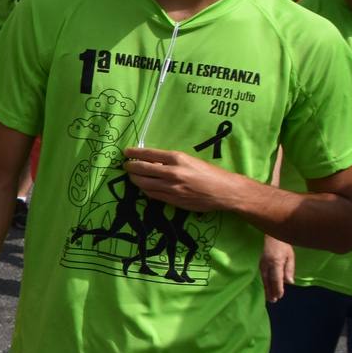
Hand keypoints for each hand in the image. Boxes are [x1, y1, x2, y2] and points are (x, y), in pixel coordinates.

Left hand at [122, 147, 252, 213]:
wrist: (225, 192)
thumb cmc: (210, 173)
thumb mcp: (190, 161)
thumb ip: (171, 161)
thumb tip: (152, 161)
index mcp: (177, 159)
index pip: (148, 154)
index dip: (134, 153)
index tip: (126, 152)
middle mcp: (172, 172)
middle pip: (142, 169)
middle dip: (130, 167)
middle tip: (126, 165)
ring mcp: (171, 188)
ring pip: (143, 183)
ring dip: (135, 179)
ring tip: (133, 176)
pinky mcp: (172, 200)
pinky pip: (151, 194)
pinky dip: (144, 189)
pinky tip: (143, 186)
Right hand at [261, 237, 296, 304]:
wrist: (271, 237)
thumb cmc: (284, 246)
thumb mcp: (290, 256)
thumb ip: (289, 269)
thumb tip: (289, 282)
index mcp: (275, 262)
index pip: (276, 278)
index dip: (278, 288)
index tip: (280, 296)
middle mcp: (266, 265)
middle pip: (268, 281)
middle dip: (271, 291)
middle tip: (273, 301)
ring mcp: (262, 265)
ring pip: (264, 280)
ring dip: (267, 289)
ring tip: (269, 298)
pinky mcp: (260, 265)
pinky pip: (263, 276)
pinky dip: (265, 284)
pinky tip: (267, 288)